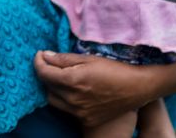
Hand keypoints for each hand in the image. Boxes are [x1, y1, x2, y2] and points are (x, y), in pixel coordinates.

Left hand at [33, 50, 153, 127]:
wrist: (137, 88)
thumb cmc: (114, 69)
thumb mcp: (88, 58)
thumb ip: (64, 59)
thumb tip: (45, 56)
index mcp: (72, 81)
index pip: (43, 73)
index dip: (38, 61)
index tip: (40, 55)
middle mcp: (72, 99)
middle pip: (47, 86)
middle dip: (46, 73)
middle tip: (52, 64)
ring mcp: (79, 112)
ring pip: (54, 100)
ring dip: (53, 88)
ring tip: (62, 78)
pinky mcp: (86, 120)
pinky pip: (67, 110)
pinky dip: (66, 99)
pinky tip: (75, 91)